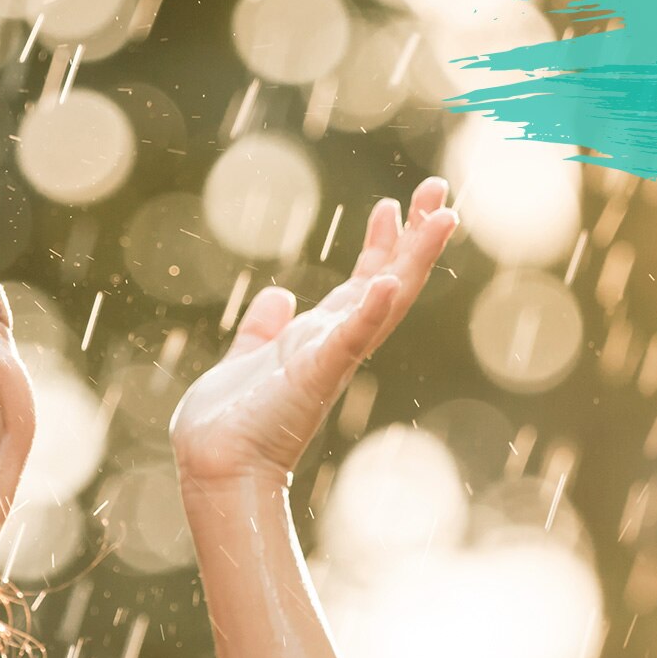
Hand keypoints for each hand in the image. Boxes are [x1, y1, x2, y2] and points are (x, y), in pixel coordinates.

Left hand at [168, 178, 458, 485]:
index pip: (361, 282)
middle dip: (415, 237)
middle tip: (439, 190)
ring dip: (414, 258)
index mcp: (319, 339)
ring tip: (442, 217)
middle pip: (388, 281)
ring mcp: (331, 358)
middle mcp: (334, 345)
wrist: (214, 467)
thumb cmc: (230, 424)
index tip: (392, 205)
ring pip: (384, 300)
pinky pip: (349, 339)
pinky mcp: (316, 373)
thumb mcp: (246, 358)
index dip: (380, 244)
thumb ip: (263, 328)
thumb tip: (278, 296)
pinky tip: (386, 281)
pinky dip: (370, 311)